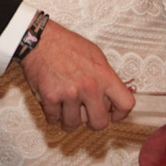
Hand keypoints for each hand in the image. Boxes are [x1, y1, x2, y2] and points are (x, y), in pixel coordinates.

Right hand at [18, 20, 134, 131]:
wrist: (41, 40)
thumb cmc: (67, 45)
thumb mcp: (96, 55)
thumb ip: (105, 77)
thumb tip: (111, 97)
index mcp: (104, 75)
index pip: (125, 104)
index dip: (120, 114)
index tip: (114, 115)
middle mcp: (89, 86)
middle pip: (100, 123)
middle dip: (93, 122)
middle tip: (87, 115)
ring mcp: (69, 93)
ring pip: (73, 125)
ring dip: (69, 119)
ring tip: (67, 109)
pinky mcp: (50, 98)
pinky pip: (54, 120)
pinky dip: (53, 115)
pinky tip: (54, 104)